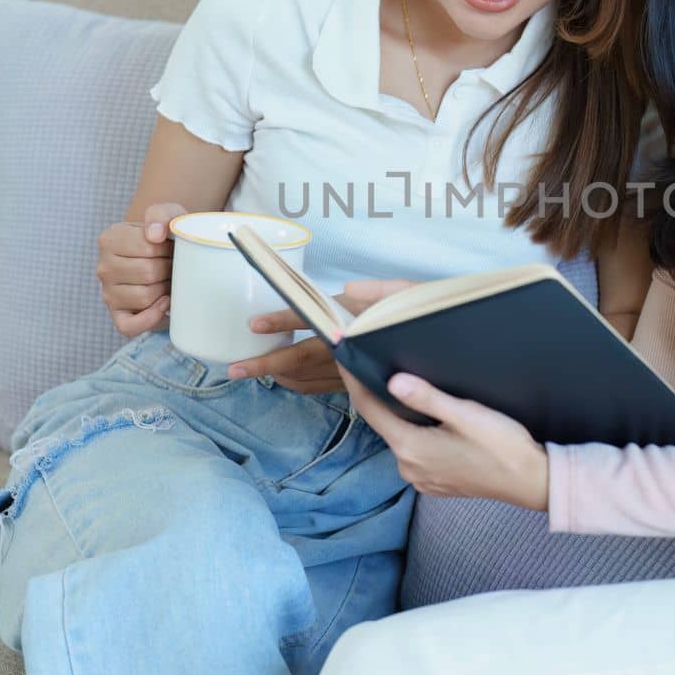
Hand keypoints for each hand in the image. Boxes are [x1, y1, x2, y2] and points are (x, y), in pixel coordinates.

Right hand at [96, 201, 184, 336]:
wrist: (165, 255)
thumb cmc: (166, 236)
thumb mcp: (168, 214)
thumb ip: (161, 214)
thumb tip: (154, 235)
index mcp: (110, 239)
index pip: (148, 248)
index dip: (168, 249)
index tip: (169, 246)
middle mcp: (103, 267)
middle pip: (148, 273)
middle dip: (169, 269)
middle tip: (172, 265)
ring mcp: (107, 293)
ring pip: (144, 297)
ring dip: (165, 290)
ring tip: (167, 280)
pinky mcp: (117, 315)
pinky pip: (130, 326)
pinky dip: (152, 317)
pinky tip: (164, 303)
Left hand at [228, 279, 416, 393]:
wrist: (440, 348)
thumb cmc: (420, 314)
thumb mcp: (407, 293)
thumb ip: (380, 290)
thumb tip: (351, 287)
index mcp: (355, 325)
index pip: (312, 321)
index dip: (281, 322)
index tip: (254, 325)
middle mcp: (349, 351)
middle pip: (300, 360)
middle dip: (265, 366)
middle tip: (234, 369)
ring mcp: (351, 372)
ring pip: (306, 379)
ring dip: (277, 376)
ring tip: (251, 371)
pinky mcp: (353, 384)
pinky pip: (318, 387)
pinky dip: (296, 383)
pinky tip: (284, 377)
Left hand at [339, 370, 549, 511]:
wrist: (531, 482)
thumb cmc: (502, 446)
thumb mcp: (465, 414)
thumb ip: (427, 398)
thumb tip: (393, 381)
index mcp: (411, 448)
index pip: (370, 409)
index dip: (354, 382)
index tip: (344, 358)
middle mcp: (409, 467)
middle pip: (384, 423)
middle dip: (378, 396)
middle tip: (377, 365)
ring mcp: (421, 478)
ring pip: (400, 437)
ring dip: (400, 415)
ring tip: (404, 387)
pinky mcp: (435, 482)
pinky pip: (415, 452)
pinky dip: (415, 433)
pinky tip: (429, 420)